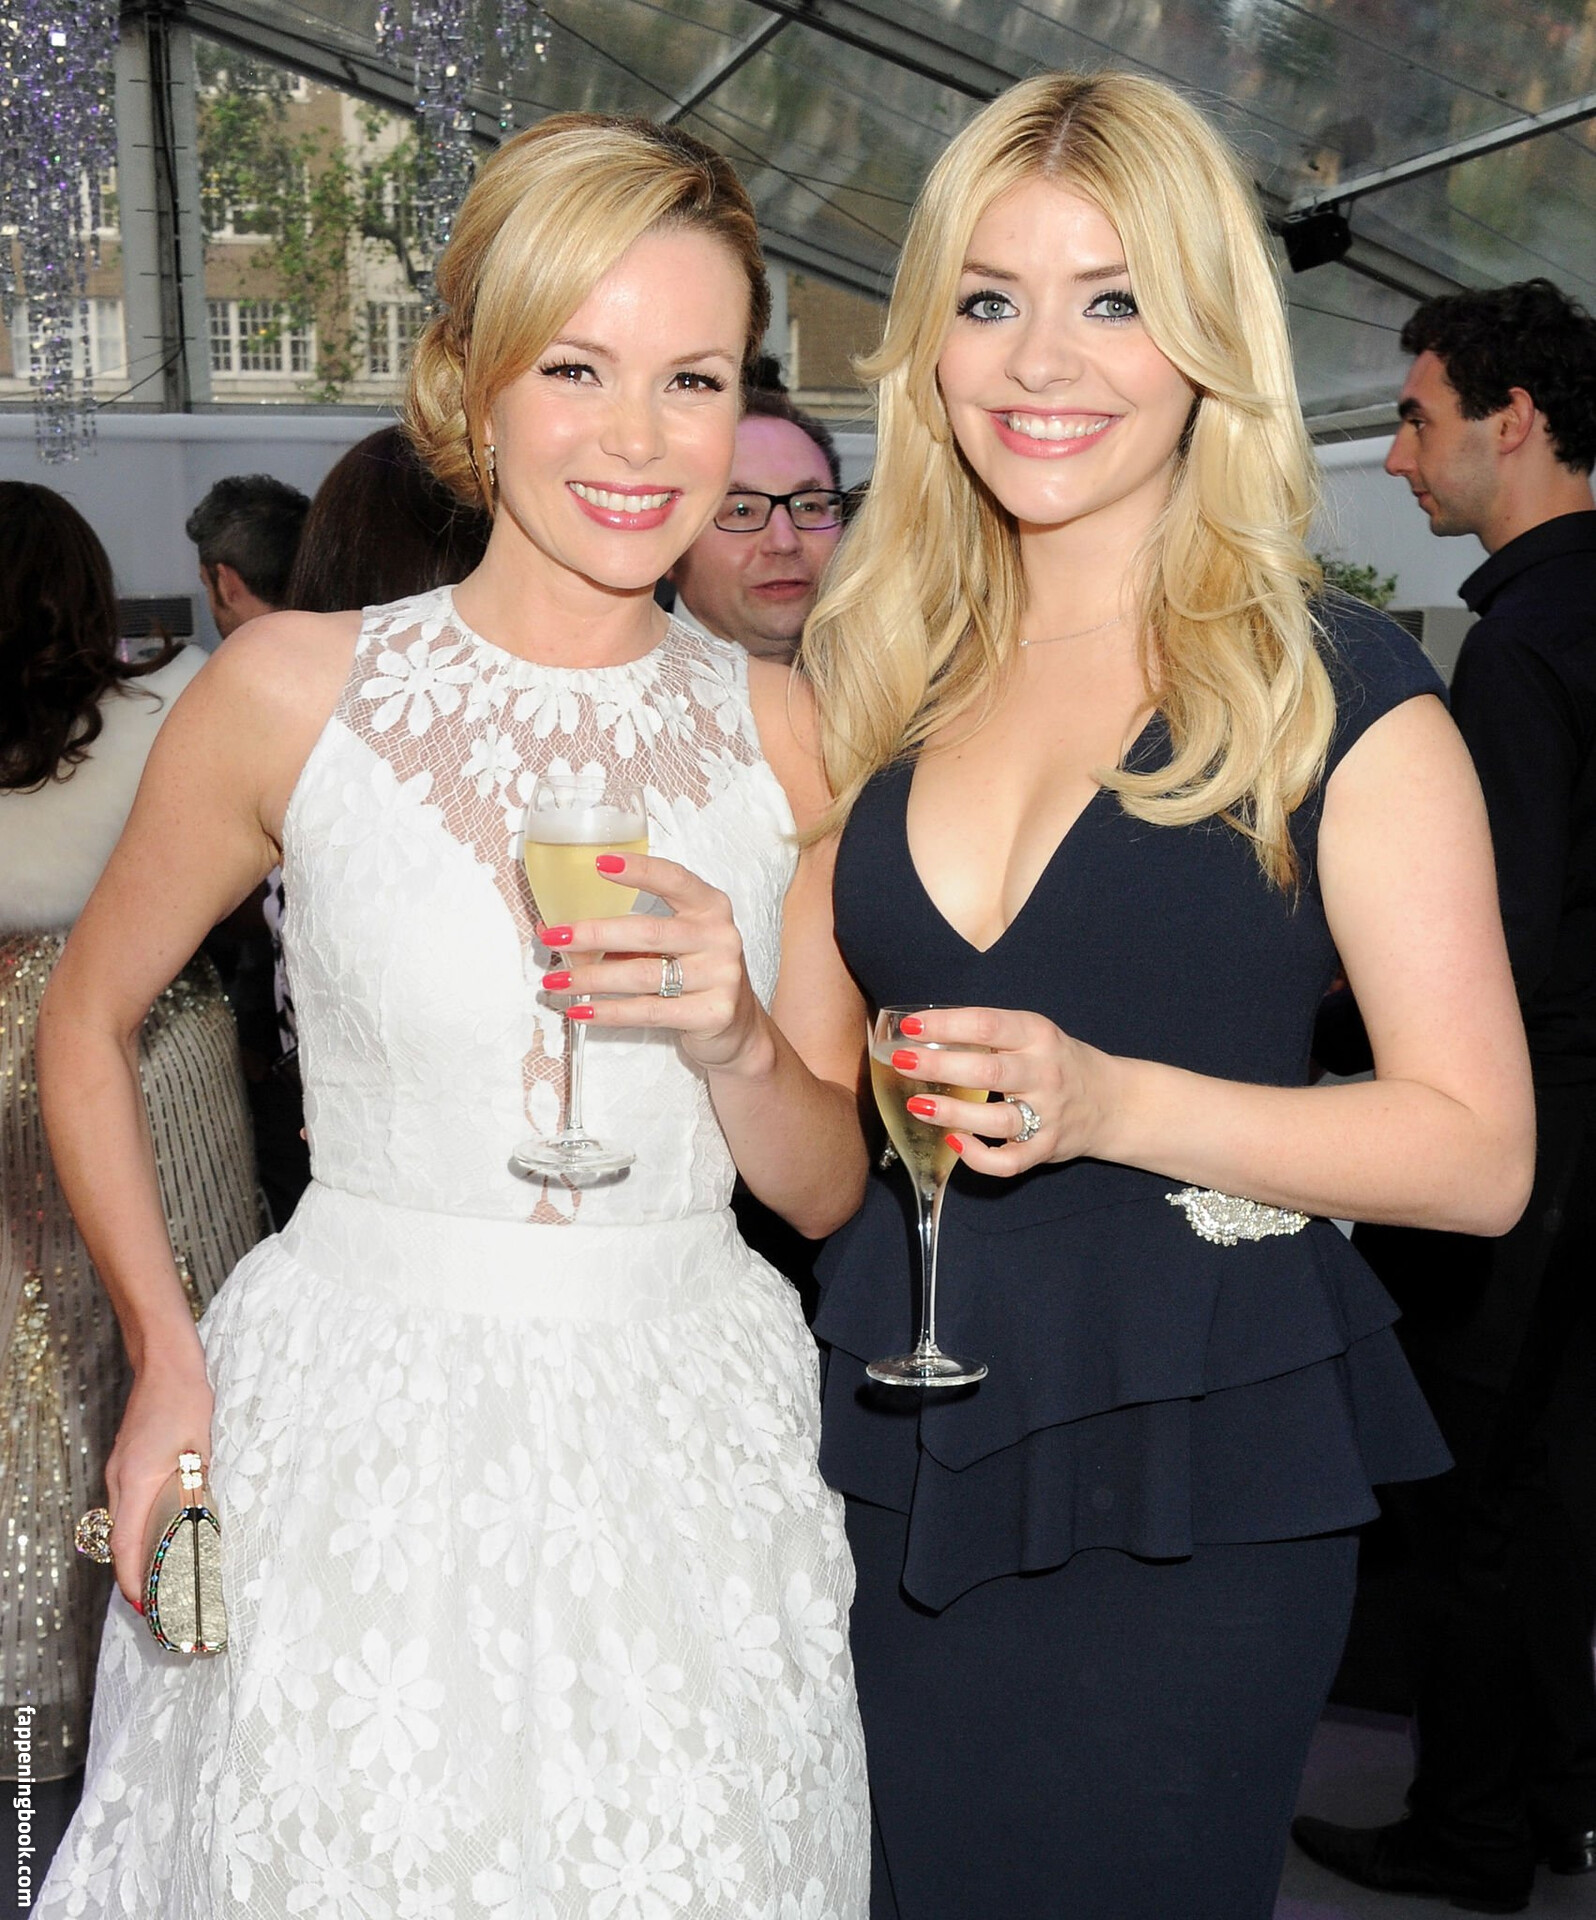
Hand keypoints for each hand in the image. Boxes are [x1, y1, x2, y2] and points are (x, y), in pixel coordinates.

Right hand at [102, 1350, 214, 1610]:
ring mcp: (119, 1470)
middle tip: (158, 1602)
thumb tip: (198, 1524)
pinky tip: (157, 1536)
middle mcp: (120, 1480)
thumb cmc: (187, 1402)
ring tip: (160, 1577)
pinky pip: (126, 1506)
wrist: (165, 1365)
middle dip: (134, 1574)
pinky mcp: (126, 1462)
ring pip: (121, 1523)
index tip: (146, 1606)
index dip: (133, 1580)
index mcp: (137, 1481)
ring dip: (135, 1552)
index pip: (126, 1544)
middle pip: (119, 1540)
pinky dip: (136, 1529)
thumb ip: (194, 1488)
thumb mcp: (200, 1450)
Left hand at [537, 852, 768, 1074]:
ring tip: (557, 982)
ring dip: (592, 978)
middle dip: (594, 934)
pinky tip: (583, 1010)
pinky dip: (610, 1012)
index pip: (674, 880)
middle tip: (554, 937)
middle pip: (648, 931)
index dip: (639, 870)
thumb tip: (556, 929)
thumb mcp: (673, 944)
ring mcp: (720, 976)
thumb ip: (627, 934)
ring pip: (642, 974)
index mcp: (710, 908)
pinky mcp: (712, 1013)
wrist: (738, 1026)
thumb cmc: (696, 975)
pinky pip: (649, 1011)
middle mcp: (720, 937)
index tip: (600, 863)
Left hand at [886, 1004, 1113, 1176]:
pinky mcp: (1046, 1148)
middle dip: (940, 1065)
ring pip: (997, 1118)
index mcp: (1037, 1035)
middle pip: (988, 1070)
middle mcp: (1045, 1072)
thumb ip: (990, 1034)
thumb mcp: (1033, 1035)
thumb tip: (924, 1032)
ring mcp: (1048, 1114)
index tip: (910, 1027)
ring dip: (953, 1113)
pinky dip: (980, 1157)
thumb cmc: (1057, 1062)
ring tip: (918, 1106)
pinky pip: (1010, 1161)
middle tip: (902, 1062)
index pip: (987, 1024)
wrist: (1114, 1102)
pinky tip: (955, 1144)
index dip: (945, 1025)